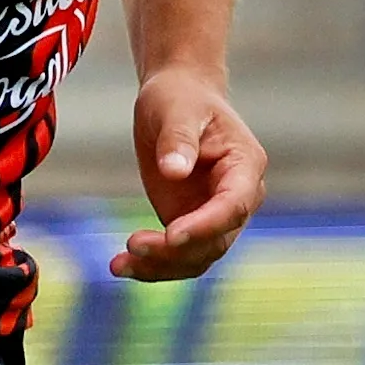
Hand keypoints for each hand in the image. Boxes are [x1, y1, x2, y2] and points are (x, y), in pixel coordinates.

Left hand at [112, 70, 264, 279]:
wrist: (177, 99)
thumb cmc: (181, 98)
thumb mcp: (176, 109)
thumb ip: (178, 139)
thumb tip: (174, 172)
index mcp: (245, 166)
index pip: (234, 205)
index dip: (207, 224)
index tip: (172, 234)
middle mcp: (237, 197)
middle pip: (217, 240)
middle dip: (177, 251)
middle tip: (133, 244)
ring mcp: (214, 215)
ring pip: (198, 257)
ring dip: (161, 267)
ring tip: (119, 264)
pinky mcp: (190, 224)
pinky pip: (177, 256)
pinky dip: (151, 265)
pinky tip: (120, 265)